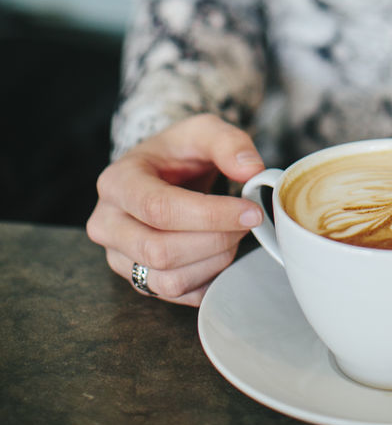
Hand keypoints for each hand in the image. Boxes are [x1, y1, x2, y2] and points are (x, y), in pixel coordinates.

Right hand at [86, 114, 265, 305]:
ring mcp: (118, 256)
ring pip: (168, 279)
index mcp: (117, 182)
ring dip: (214, 261)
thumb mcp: (203, 130)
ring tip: (234, 234)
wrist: (161, 170)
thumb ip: (229, 143)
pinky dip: (207, 279)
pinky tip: (220, 252)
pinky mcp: (136, 279)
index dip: (210, 216)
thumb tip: (251, 170)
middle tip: (247, 221)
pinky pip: (175, 295)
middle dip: (215, 240)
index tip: (250, 211)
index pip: (160, 209)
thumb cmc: (178, 151)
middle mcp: (107, 223)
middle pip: (161, 250)